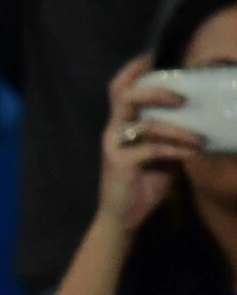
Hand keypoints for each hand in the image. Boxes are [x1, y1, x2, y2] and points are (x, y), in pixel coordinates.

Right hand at [94, 56, 201, 235]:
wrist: (122, 218)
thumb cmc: (142, 184)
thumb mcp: (160, 153)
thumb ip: (168, 133)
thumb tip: (196, 116)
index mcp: (121, 124)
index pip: (120, 89)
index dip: (132, 71)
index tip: (150, 58)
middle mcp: (114, 131)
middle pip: (127, 96)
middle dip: (157, 92)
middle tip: (182, 98)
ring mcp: (114, 147)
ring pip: (148, 125)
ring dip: (179, 130)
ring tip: (200, 138)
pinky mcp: (120, 163)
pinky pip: (153, 149)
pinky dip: (176, 150)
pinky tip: (192, 154)